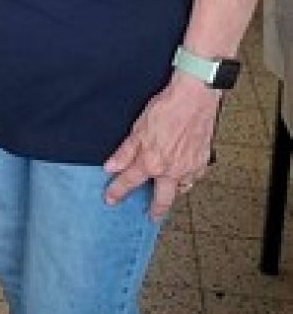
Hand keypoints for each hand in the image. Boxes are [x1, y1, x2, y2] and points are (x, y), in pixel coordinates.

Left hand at [103, 72, 219, 218]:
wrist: (195, 97)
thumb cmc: (168, 108)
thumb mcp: (138, 128)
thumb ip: (125, 152)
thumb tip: (111, 167)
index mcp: (152, 162)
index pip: (129, 182)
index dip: (117, 192)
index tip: (110, 199)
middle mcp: (171, 170)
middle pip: (162, 200)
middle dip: (155, 210)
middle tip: (151, 216)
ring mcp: (189, 167)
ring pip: (181, 190)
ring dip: (173, 194)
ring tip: (167, 194)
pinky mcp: (202, 161)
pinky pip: (195, 178)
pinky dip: (188, 179)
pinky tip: (185, 176)